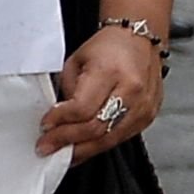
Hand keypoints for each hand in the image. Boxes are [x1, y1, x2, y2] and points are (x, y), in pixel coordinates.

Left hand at [40, 24, 164, 159]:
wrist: (138, 40)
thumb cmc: (107, 48)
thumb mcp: (76, 61)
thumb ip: (68, 90)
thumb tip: (58, 119)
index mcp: (110, 72)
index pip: (82, 108)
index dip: (60, 120)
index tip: (44, 125)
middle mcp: (131, 90)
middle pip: (97, 128)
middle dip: (67, 140)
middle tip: (46, 146)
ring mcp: (144, 106)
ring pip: (110, 138)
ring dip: (82, 149)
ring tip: (61, 153)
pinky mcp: (148, 116)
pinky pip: (121, 138)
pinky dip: (99, 145)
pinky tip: (82, 147)